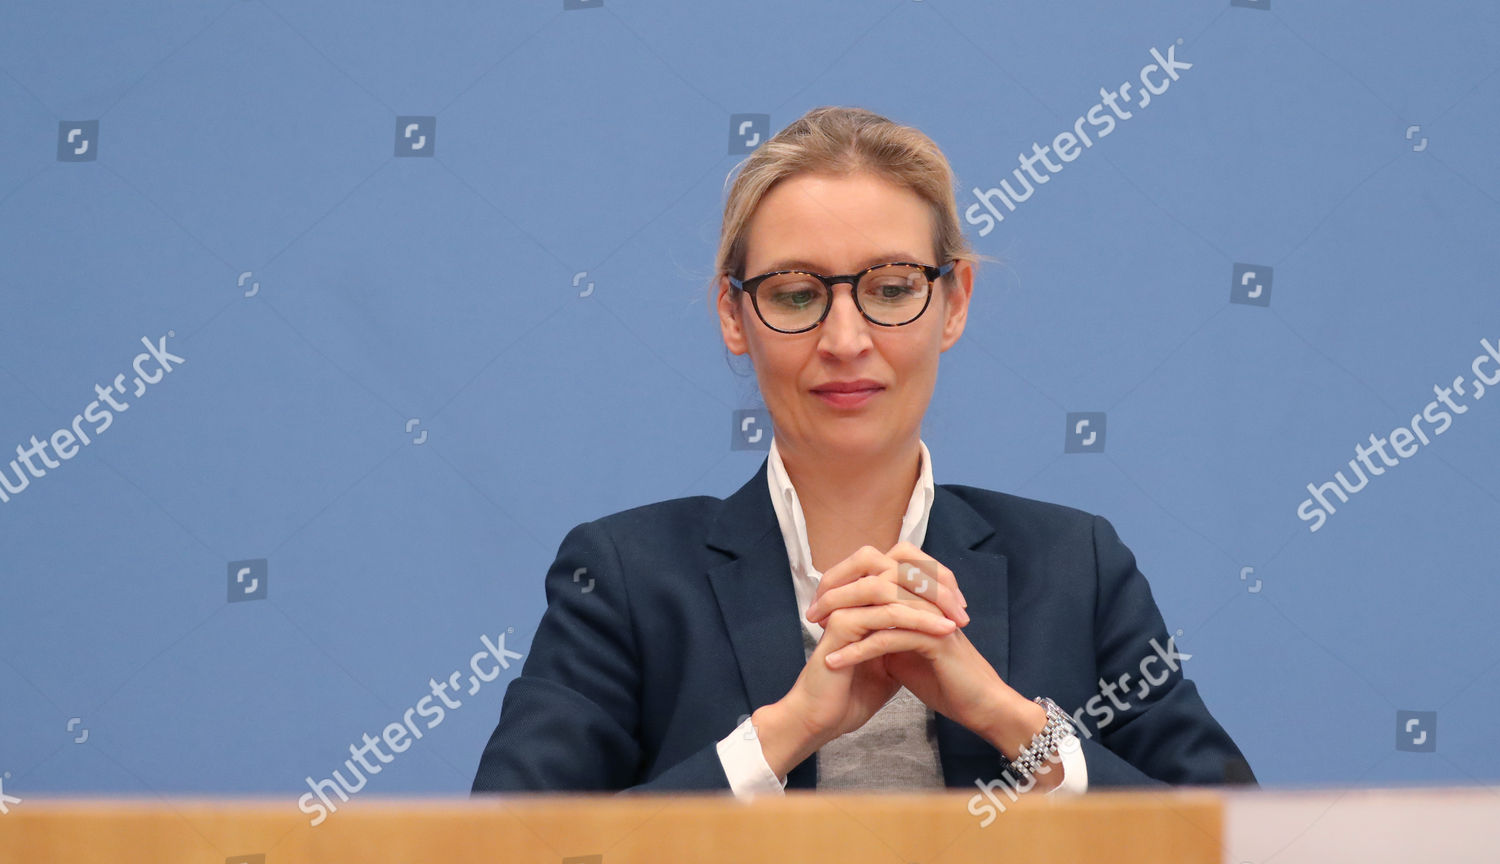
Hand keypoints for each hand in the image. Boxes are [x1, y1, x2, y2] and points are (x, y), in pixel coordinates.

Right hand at [756, 547, 959, 777]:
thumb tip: (936, 624)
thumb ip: (906, 636)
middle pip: (896, 565)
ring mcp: (843, 607)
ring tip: (957, 621)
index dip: (932, 579)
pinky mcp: (840, 625)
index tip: (959, 603)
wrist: (825, 719)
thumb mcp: (891, 660)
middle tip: (961, 607)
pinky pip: (887, 613)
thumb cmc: (854, 693)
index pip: (898, 568)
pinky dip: (919, 619)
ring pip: (894, 587)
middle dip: (935, 582)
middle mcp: (850, 596)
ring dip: (931, 601)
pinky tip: (942, 631)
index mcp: (859, 599)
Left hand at [807, 542, 1043, 761]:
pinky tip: (834, 661)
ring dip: (844, 617)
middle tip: (813, 610)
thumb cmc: (943, 678)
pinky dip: (858, 649)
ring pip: (880, 603)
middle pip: (877, 575)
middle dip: (840, 590)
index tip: (820, 599)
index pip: (881, 565)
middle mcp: (928, 597)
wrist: (979, 706)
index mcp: (922, 593)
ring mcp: (933, 615)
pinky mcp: (935, 640)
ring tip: (817, 632)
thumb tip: (854, 619)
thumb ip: (884, 628)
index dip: (849, 576)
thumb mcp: (904, 648)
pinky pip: (888, 637)